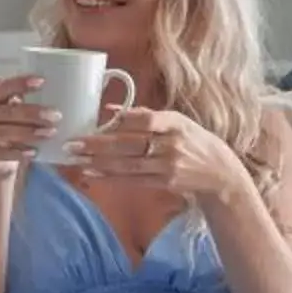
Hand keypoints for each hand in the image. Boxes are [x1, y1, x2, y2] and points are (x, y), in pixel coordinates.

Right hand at [0, 76, 59, 181]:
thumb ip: (3, 99)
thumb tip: (32, 97)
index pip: (2, 87)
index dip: (21, 83)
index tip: (41, 82)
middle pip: (9, 111)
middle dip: (34, 113)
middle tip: (55, 115)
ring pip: (7, 132)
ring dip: (31, 133)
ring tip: (50, 133)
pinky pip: (1, 153)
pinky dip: (19, 152)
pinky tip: (33, 152)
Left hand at [62, 107, 251, 206]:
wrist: (218, 172)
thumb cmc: (192, 141)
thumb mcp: (176, 121)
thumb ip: (145, 115)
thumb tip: (110, 110)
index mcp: (175, 123)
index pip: (148, 119)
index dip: (123, 120)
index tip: (98, 121)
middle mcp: (172, 144)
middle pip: (130, 144)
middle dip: (98, 144)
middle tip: (73, 143)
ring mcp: (168, 165)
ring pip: (127, 164)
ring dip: (99, 163)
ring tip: (76, 159)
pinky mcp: (164, 182)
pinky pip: (132, 180)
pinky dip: (110, 177)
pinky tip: (92, 173)